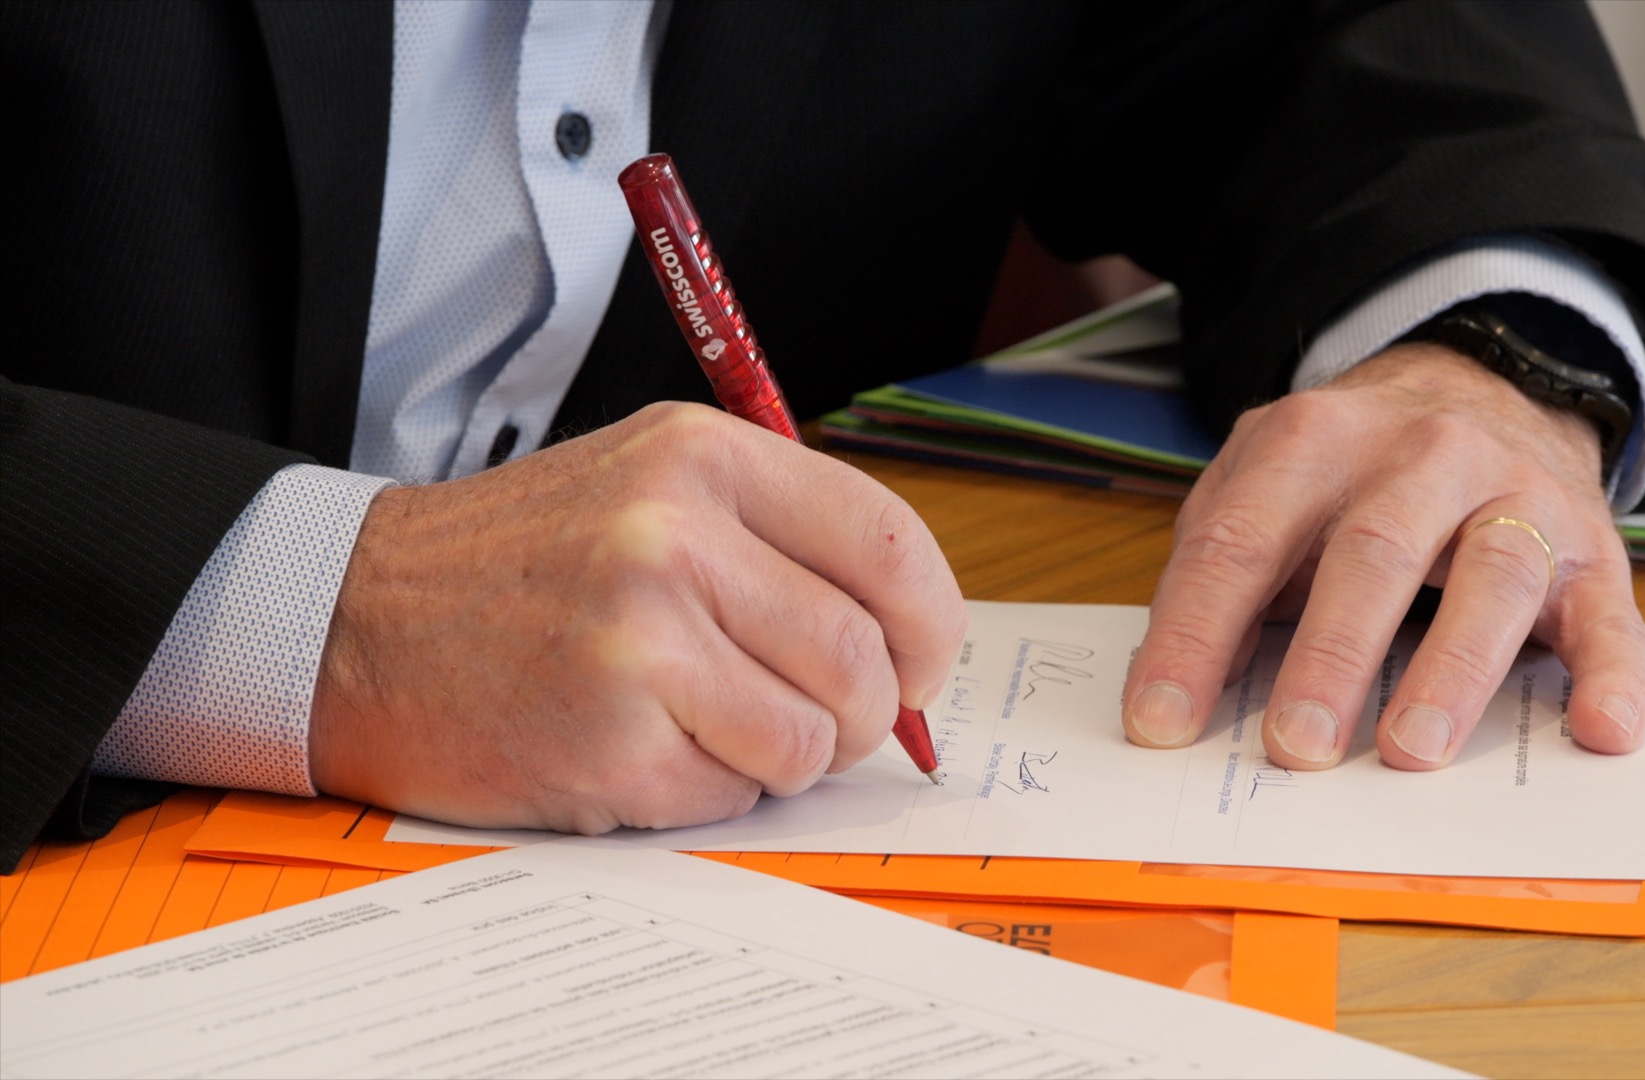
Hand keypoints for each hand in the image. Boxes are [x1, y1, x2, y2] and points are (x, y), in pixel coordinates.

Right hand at [308, 402, 966, 832]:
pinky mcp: (609, 743)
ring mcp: (640, 642)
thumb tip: (912, 637)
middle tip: (811, 715)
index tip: (919, 665)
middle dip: (860, 711)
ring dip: (782, 756)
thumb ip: (780, 540)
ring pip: (812, 740)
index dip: (929, 625)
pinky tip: (640, 748)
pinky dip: (710, 791)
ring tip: (707, 725)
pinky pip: (734, 796)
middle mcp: (674, 536)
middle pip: (863, 659)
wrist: (351, 621)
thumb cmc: (517, 563)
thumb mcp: (649, 486)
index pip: (889, 546)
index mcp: (701, 458)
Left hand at [1121, 342, 1644, 769]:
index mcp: (1315, 440)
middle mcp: (1424, 455)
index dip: (1194, 635)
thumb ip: (1220, 570)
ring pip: (1493, 577)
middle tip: (1295, 746)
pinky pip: (1612, 615)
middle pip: (1371, 552)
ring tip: (1411, 752)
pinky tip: (1600, 730)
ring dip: (1452, 671)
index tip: (1160, 723)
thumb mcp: (1266, 486)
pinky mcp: (1593, 551)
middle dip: (1329, 654)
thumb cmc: (1353, 473)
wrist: (1487, 389)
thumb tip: (1173, 692)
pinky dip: (1612, 675)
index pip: (1240, 542)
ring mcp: (1517, 496)